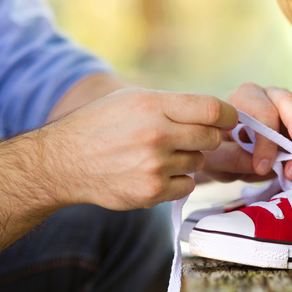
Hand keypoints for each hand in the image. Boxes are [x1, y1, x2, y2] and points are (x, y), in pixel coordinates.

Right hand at [43, 88, 237, 209]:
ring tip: (158, 155)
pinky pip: (187, 185)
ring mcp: (154, 166)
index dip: (228, 116)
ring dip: (187, 159)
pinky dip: (177, 180)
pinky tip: (155, 173)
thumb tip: (217, 114)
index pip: (213, 110)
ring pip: (199, 162)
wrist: (63, 161)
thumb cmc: (101, 125)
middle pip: (212, 138)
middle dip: (206, 137)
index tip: (228, 120)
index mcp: (153, 106)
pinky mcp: (152, 192)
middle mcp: (156, 135)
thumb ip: (173, 104)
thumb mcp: (132, 99)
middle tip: (187, 138)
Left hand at [202, 83, 291, 182]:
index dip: (266, 141)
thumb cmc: (217, 148)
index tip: (262, 168)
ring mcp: (289, 109)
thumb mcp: (214, 157)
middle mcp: (269, 96)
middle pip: (289, 101)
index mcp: (245, 97)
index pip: (262, 113)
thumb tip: (261, 166)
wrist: (223, 151)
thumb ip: (232, 158)